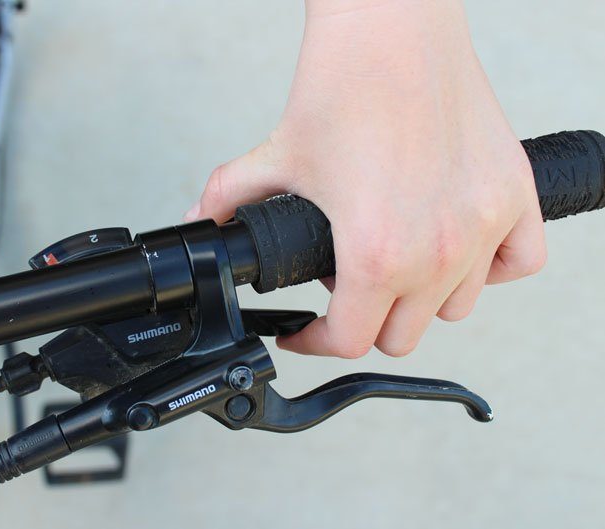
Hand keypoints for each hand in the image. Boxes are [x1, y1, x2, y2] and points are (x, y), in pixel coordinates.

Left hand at [185, 0, 545, 357]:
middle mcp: (437, 251)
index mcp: (376, 253)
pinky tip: (457, 249)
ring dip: (419, 298)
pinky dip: (489, 270)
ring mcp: (482, 226)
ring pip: (453, 307)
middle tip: (344, 288)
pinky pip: (517, 264)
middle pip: (399, 334)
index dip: (314, 341)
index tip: (303, 331)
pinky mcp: (514, 196)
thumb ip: (231, 199)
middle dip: (363, 320)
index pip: (349, 340)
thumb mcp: (277, 156)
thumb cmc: (345, 85)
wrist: (393, 30)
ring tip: (394, 261)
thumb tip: (201, 222)